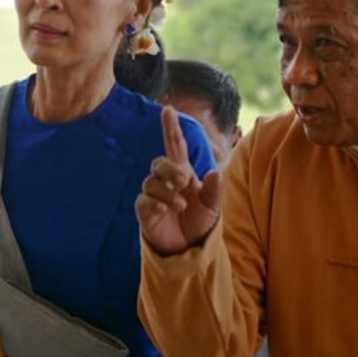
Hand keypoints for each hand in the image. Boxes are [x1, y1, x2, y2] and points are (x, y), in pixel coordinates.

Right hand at [136, 106, 221, 255]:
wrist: (189, 247)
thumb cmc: (200, 221)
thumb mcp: (213, 206)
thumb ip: (213, 190)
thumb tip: (214, 172)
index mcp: (182, 172)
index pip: (174, 145)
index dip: (170, 127)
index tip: (168, 109)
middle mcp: (166, 180)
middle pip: (159, 162)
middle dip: (170, 169)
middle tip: (184, 182)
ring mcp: (153, 195)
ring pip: (151, 182)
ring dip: (167, 192)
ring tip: (181, 206)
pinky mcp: (145, 211)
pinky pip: (143, 200)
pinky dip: (154, 203)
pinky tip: (165, 210)